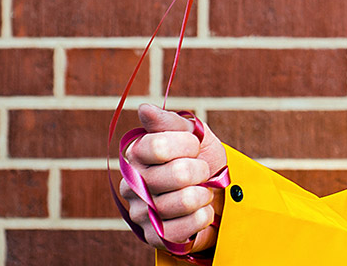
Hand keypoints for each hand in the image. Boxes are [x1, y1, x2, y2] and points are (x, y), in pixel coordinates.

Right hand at [118, 104, 228, 254]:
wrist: (215, 194)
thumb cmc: (200, 160)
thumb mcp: (192, 133)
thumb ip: (170, 122)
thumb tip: (144, 109)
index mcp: (137, 154)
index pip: (159, 145)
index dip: (187, 144)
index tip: (194, 147)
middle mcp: (132, 184)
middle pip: (178, 173)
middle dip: (201, 170)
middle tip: (201, 172)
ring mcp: (140, 212)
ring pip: (184, 201)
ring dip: (203, 195)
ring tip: (200, 191)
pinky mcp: (153, 236)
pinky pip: (184, 228)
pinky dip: (202, 217)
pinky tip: (199, 211)